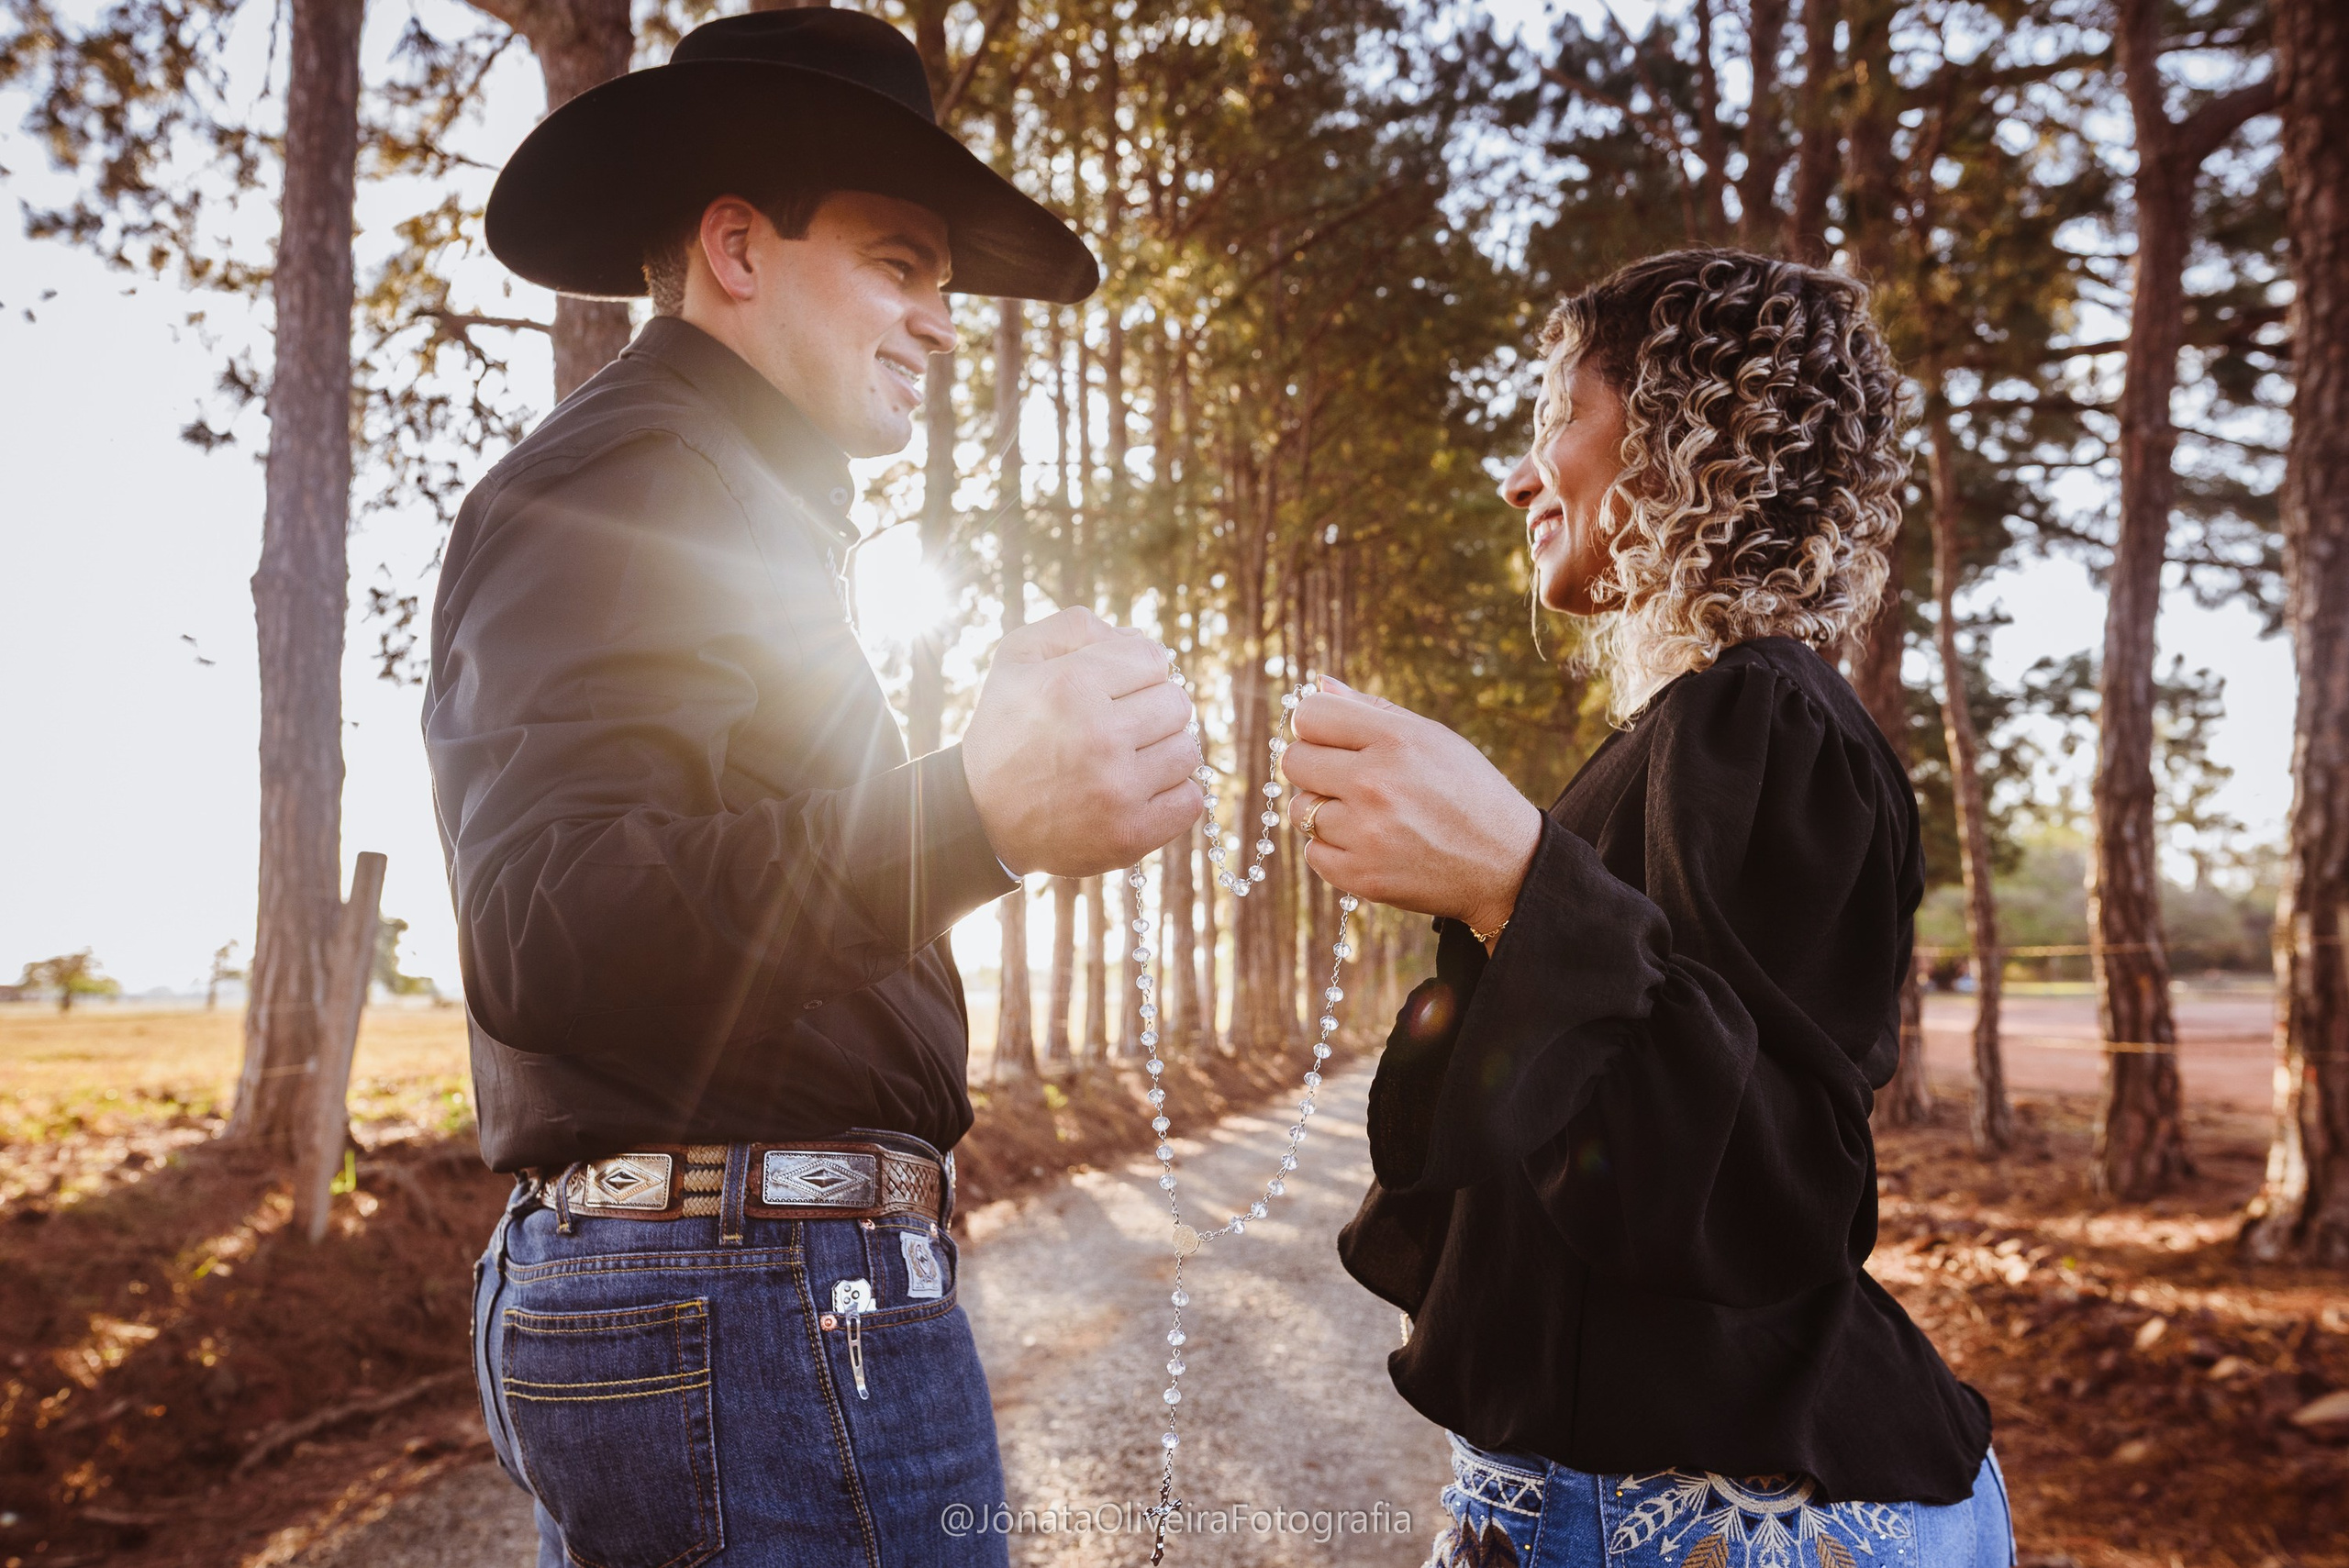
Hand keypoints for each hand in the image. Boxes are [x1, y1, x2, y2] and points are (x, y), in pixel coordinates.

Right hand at [963, 607, 1203, 875]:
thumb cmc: (1006, 730)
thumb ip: (1074, 628)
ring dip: (1163, 753)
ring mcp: (1116, 790)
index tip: (1114, 688)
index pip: (1154, 658)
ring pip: (1188, 752)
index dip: (1136, 669)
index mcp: (1069, 686)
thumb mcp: (1017, 660)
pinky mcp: (1130, 835)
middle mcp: (1097, 736)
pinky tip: (1137, 791)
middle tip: (1120, 725)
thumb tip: (1137, 636)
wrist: (981, 817)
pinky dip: (1171, 795)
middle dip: (1153, 709)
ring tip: (1126, 760)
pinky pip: (1190, 801)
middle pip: (1178, 704)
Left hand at [1279, 678, 1540, 940]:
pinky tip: (1369, 844)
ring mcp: (1366, 834)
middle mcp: (1375, 784)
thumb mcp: (1432, 737)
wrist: (1506, 865)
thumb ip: (1371, 709)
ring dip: (1325, 811)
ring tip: (1366, 815)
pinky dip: (1333, 849)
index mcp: (1395, 740)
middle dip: (1314, 766)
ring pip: (1300, 810)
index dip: (1316, 726)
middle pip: (1293, 761)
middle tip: (1347, 778)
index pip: (1308, 716)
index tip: (1332, 739)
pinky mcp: (1361, 876)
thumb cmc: (1467, 791)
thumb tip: (1319, 684)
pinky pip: (1312, 852)